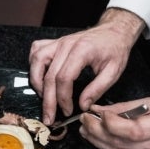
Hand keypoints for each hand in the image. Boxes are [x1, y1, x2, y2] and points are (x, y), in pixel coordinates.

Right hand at [28, 8, 144, 124]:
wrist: (114, 30)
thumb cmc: (115, 49)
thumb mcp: (113, 71)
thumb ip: (97, 89)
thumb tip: (82, 106)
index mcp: (81, 51)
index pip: (64, 78)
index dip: (63, 98)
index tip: (67, 111)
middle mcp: (65, 45)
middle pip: (48, 76)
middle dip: (48, 101)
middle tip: (49, 117)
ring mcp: (58, 42)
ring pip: (37, 62)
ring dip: (37, 82)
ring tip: (43, 97)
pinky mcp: (55, 42)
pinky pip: (36, 51)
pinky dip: (34, 64)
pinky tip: (39, 76)